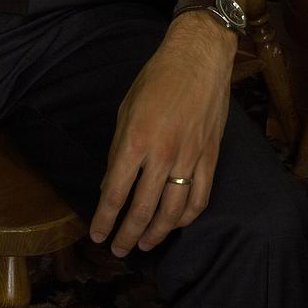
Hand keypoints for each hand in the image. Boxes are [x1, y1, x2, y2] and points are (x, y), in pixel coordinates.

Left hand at [89, 14, 234, 256]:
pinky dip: (186, 217)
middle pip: (142, 209)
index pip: (115, 192)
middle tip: (118, 250)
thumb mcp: (126, 108)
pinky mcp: (210, 157)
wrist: (199, 57)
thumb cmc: (157, 77)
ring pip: (172, 212)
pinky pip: (199, 198)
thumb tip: (111, 184)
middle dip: (127, 235)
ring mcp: (189, 158)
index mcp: (136, 140)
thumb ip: (119, 149)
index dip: (104, 219)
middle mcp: (162, 154)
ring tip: (144, 244)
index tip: (97, 235)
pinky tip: (174, 224)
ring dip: (155, 233)